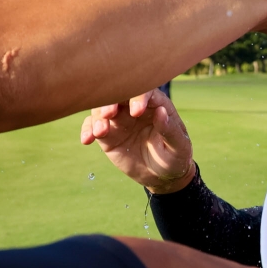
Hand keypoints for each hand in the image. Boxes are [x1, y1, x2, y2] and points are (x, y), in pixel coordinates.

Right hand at [81, 88, 195, 193]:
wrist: (161, 176)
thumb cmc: (175, 156)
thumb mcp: (179, 146)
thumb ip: (170, 130)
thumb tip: (160, 111)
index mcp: (155, 104)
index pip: (144, 91)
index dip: (138, 97)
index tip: (135, 112)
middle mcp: (134, 107)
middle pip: (118, 95)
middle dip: (111, 101)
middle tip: (109, 114)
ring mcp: (119, 120)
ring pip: (102, 109)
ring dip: (98, 117)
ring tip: (101, 132)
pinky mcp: (107, 134)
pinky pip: (92, 126)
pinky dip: (87, 130)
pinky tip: (87, 140)